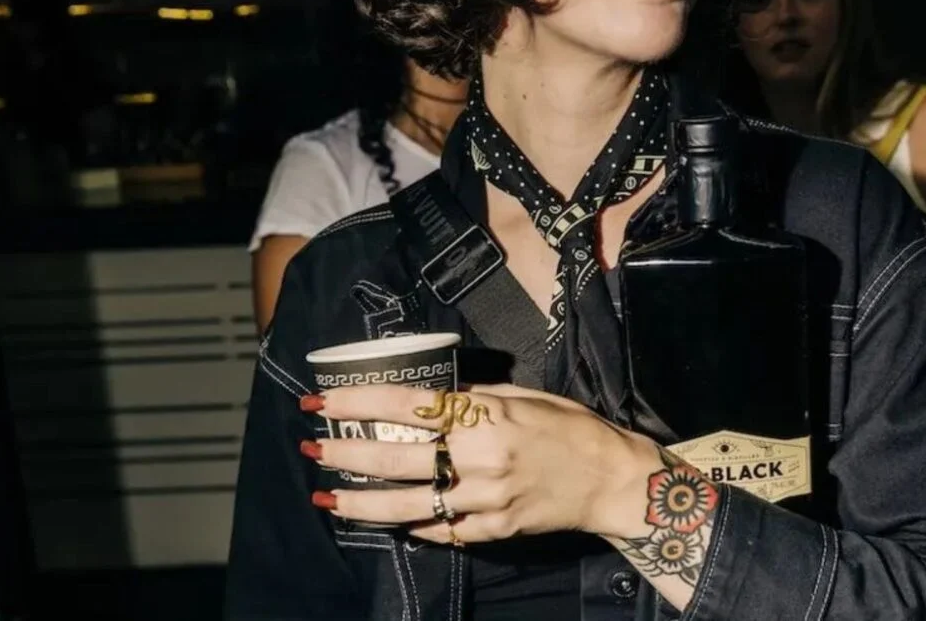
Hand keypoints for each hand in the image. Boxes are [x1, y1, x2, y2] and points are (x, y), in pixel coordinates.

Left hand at [300, 383, 660, 543]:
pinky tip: (386, 520)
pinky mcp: (494, 530)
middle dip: (346, 452)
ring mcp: (486, 499)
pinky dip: (412, 526)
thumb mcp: (524, 395)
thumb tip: (429, 397)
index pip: (407, 406)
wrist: (612, 478)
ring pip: (408, 504)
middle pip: (396, 457)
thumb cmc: (570, 428)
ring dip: (362, 501)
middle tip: (313, 447)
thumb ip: (475, 398)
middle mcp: (480, 458)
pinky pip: (442, 530)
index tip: (324, 399)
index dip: (359, 402)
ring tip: (328, 496)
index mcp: (487, 415)